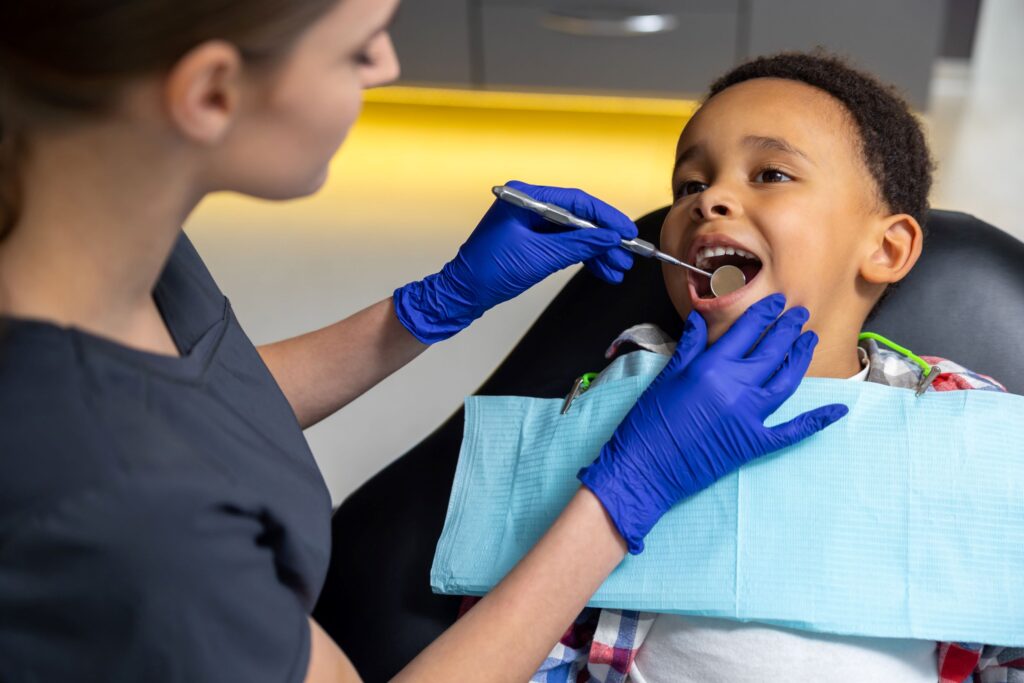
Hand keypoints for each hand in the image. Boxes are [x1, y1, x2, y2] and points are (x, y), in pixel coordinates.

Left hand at [393, 180, 636, 343]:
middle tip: (626, 255)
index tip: (626, 232)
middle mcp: (528, 207)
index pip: (576, 201)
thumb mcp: (539, 258)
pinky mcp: (531, 242)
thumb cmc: (488, 273)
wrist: (461, 295)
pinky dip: (582, 258)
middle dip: (604, 239)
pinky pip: (564, 245)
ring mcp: (530, 225)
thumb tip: (608, 238)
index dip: (606, 217)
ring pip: (574, 234)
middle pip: (578, 217)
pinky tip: (601, 270)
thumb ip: (577, 245)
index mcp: (525, 199)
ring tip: (617, 269)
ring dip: (596, 252)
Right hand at [578, 294, 848, 552]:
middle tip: (800, 314)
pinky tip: (837, 409)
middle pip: (772, 350)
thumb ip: (688, 346)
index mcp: (711, 366)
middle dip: (789, 328)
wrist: (646, 467)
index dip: (764, 313)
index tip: (777, 301)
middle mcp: (736, 386)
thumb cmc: (648, 422)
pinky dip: (816, 420)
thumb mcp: (665, 377)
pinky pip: (792, 429)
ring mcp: (749, 415)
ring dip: (800, 358)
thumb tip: (697, 319)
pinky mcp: (754, 442)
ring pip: (786, 380)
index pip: (746, 330)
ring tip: (809, 340)